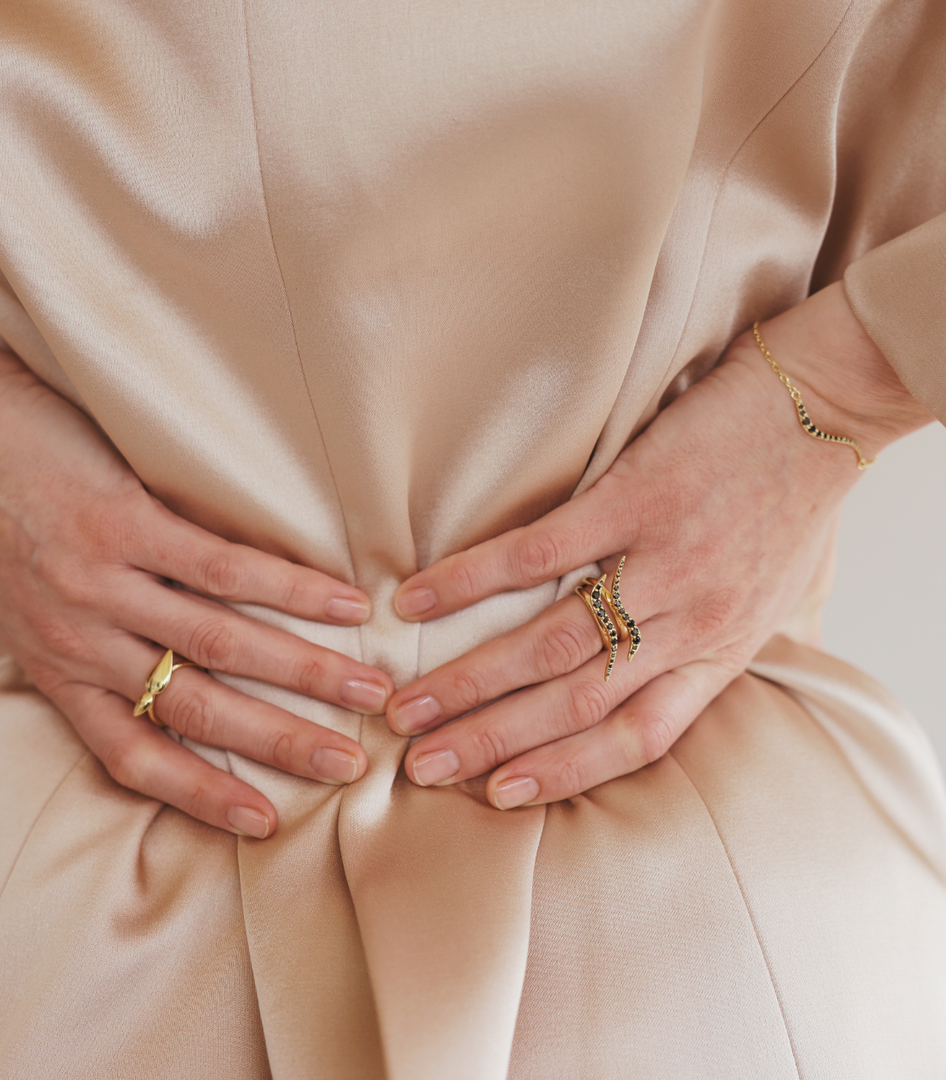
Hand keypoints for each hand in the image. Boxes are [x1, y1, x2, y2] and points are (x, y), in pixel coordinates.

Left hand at [0, 316, 394, 837]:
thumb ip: (34, 662)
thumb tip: (61, 695)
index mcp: (58, 671)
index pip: (133, 756)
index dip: (202, 794)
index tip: (266, 822)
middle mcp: (84, 642)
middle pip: (198, 709)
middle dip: (283, 743)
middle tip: (352, 761)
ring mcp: (106, 584)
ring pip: (221, 645)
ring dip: (305, 672)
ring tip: (370, 687)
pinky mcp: (125, 524)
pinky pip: (222, 568)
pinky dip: (289, 590)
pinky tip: (341, 602)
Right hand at [384, 283, 932, 809]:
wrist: (829, 404)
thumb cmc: (798, 501)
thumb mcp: (782, 597)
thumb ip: (731, 644)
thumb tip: (692, 677)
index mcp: (722, 653)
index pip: (638, 738)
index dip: (563, 771)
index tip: (498, 794)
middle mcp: (691, 625)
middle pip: (577, 704)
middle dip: (492, 742)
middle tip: (422, 765)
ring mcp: (660, 564)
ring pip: (551, 645)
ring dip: (472, 682)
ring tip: (409, 705)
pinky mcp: (633, 500)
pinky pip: (538, 554)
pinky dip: (473, 582)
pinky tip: (421, 601)